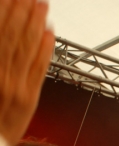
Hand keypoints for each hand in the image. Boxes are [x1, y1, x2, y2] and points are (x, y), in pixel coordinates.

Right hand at [0, 0, 54, 145]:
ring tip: (42, 5)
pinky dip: (46, 50)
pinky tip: (50, 33)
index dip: (4, 11)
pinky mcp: (30, 99)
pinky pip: (39, 70)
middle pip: (12, 36)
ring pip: (28, 50)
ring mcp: (15, 88)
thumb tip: (1, 32)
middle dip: (22, 11)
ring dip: (36, 24)